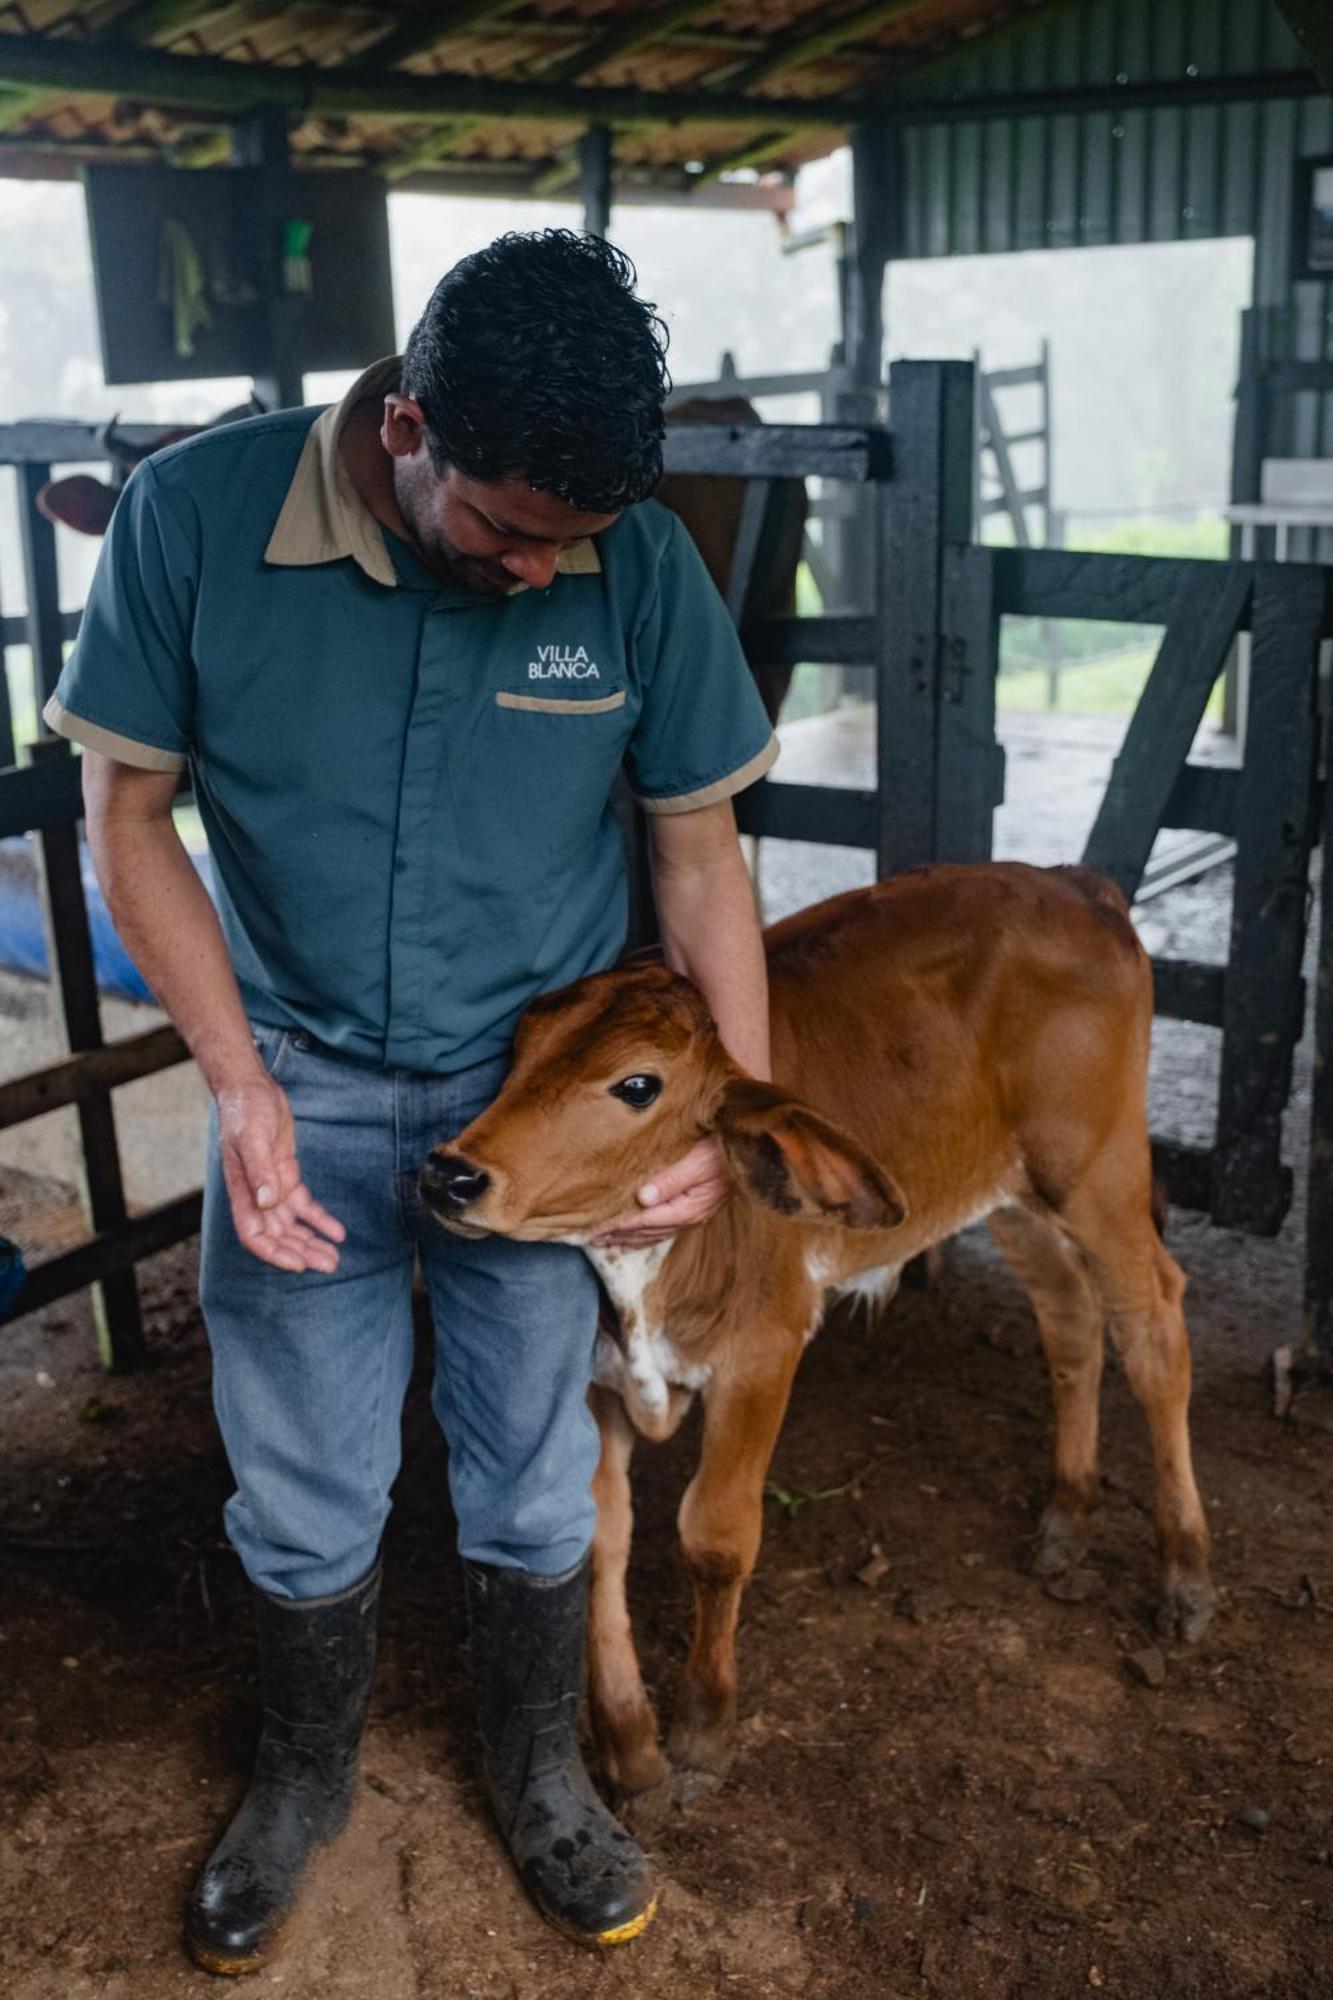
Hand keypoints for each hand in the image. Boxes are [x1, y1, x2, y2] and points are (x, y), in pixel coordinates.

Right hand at [216, 1073, 345, 1273]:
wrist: (250, 1086)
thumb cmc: (244, 1110)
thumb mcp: (252, 1137)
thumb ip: (259, 1169)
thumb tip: (267, 1202)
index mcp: (242, 1191)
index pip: (253, 1235)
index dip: (274, 1253)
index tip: (298, 1265)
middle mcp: (255, 1195)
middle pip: (277, 1236)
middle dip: (301, 1253)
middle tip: (329, 1265)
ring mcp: (271, 1186)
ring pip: (291, 1225)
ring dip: (311, 1242)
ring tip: (334, 1257)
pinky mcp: (285, 1174)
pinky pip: (302, 1205)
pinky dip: (319, 1219)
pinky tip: (337, 1231)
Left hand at [591, 1136, 730, 1247]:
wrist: (750, 1144)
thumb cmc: (723, 1147)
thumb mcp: (698, 1160)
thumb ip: (671, 1179)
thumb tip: (643, 1198)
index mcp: (689, 1207)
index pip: (645, 1220)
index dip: (618, 1224)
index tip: (593, 1225)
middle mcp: (690, 1216)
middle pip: (646, 1232)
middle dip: (617, 1235)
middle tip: (587, 1236)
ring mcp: (692, 1214)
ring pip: (653, 1233)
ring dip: (627, 1237)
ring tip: (602, 1240)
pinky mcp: (693, 1208)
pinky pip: (662, 1228)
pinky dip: (642, 1233)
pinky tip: (630, 1236)